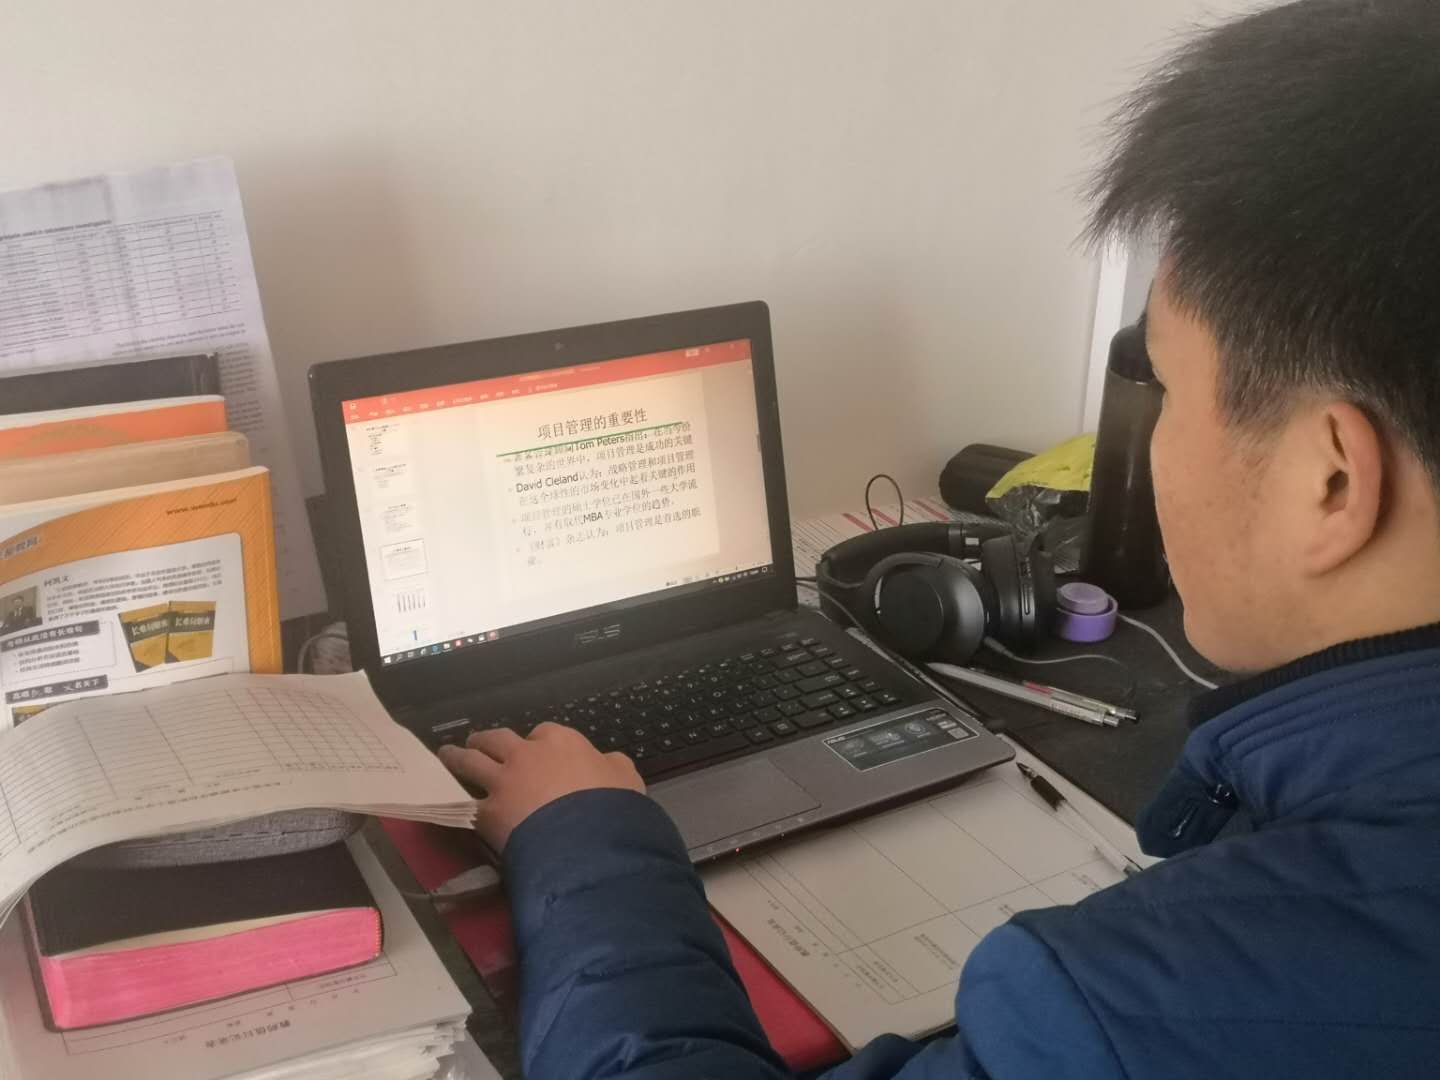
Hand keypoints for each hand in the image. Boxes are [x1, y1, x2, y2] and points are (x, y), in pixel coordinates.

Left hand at [438, 723, 644, 852]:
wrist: (587, 841)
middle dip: (487, 740)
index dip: (539, 741)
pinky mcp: (488, 813)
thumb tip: (606, 763)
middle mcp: (526, 755)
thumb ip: (611, 765)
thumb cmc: (612, 806)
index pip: (544, 732)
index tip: (538, 752)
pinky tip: (448, 801)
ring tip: (447, 755)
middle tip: (478, 742)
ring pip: (472, 761)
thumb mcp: (625, 776)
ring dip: (457, 757)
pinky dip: (456, 800)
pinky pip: (466, 803)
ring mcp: (503, 782)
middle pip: (498, 739)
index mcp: (561, 741)